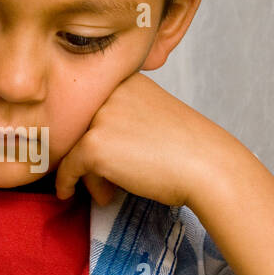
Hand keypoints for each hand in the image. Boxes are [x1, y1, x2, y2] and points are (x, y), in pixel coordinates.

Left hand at [54, 71, 221, 207]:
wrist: (207, 167)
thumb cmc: (188, 151)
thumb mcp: (154, 117)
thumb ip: (123, 119)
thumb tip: (86, 143)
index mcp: (128, 81)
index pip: (95, 109)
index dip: (97, 137)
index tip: (102, 157)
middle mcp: (111, 92)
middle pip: (83, 128)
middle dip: (92, 157)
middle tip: (109, 180)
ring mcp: (100, 117)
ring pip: (76, 149)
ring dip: (90, 174)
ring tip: (110, 192)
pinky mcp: (93, 144)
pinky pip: (68, 167)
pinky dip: (66, 182)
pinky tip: (68, 193)